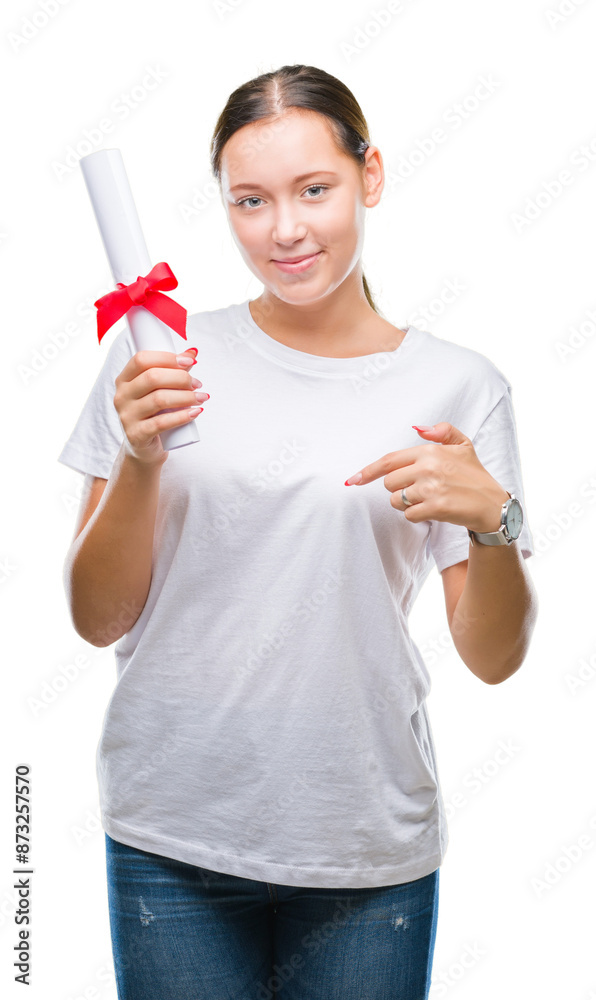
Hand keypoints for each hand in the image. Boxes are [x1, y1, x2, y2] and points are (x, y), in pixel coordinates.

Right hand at [113, 348, 208, 466]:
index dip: (167, 358)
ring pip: (159, 399)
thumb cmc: (154, 414)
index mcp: (124, 379)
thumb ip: (173, 370)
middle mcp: (121, 396)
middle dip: (180, 378)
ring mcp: (126, 416)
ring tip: (201, 398)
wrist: (144, 448)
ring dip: (186, 397)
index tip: (190, 362)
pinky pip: (161, 423)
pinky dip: (182, 416)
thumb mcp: (159, 391)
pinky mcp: (136, 434)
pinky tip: (195, 412)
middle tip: (198, 384)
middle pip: (152, 378)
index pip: (142, 359)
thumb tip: (192, 352)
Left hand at [344, 423, 509, 533]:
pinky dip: (417, 516)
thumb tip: (418, 428)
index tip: (352, 480)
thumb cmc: (475, 476)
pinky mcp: (435, 507)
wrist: (493, 505)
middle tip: (419, 490)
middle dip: (398, 489)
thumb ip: (442, 431)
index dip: (367, 471)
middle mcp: (428, 467)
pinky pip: (409, 515)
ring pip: (396, 500)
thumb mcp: (464, 445)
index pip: (389, 461)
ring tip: (428, 500)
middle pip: (389, 483)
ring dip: (407, 504)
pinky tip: (433, 511)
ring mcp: (431, 488)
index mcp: (430, 451)